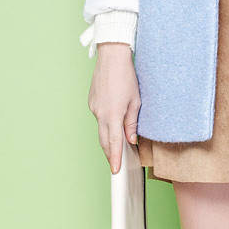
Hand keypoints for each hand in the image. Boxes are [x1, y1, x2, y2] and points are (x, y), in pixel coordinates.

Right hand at [88, 43, 140, 173]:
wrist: (111, 57)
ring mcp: (94, 107)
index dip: (115, 158)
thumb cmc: (127, 77)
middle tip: (116, 164)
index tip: (116, 171)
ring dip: (108, 138)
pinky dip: (106, 123)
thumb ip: (132, 123)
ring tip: (117, 148)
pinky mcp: (92, 101)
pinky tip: (113, 124)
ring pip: (101, 128)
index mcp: (112, 114)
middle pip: (104, 140)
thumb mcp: (136, 101)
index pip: (113, 142)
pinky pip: (99, 117)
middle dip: (110, 153)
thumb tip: (131, 140)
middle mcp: (100, 113)